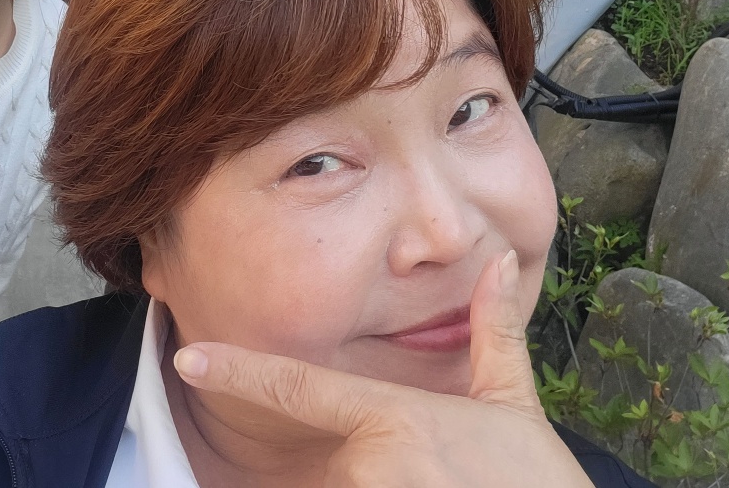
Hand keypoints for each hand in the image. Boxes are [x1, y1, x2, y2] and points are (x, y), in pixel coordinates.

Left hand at [173, 251, 592, 487]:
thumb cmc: (538, 484)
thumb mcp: (514, 406)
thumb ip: (491, 335)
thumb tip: (496, 264)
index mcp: (393, 418)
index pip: (297, 387)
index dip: (238, 370)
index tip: (190, 355)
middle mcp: (370, 464)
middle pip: (339, 463)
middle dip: (374, 470)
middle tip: (436, 474)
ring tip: (440, 487)